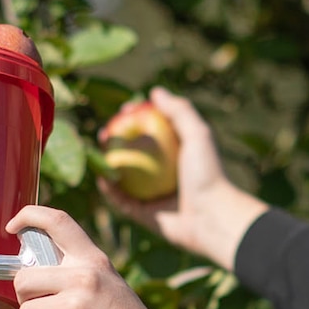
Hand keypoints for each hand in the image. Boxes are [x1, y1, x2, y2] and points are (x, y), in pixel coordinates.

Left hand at [7, 206, 202, 308]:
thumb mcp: (111, 286)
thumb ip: (79, 276)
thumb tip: (36, 276)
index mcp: (94, 262)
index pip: (57, 222)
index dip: (28, 216)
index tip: (13, 226)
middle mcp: (83, 278)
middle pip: (23, 279)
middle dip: (28, 301)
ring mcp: (74, 305)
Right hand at [99, 87, 268, 272]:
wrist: (212, 217)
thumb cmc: (207, 173)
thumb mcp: (198, 135)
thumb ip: (180, 111)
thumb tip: (155, 91)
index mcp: (177, 154)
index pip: (152, 131)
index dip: (137, 119)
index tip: (125, 110)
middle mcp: (163, 174)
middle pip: (134, 153)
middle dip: (117, 141)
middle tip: (105, 132)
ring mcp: (153, 194)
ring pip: (124, 177)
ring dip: (108, 164)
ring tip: (97, 151)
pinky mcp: (145, 214)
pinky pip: (122, 200)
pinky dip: (110, 189)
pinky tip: (101, 177)